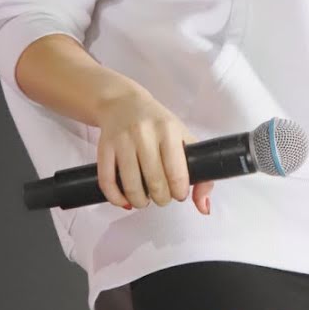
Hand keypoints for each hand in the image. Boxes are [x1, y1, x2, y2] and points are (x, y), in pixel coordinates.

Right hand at [93, 86, 215, 215]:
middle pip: (154, 182)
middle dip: (161, 198)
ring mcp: (122, 140)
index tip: (179, 193)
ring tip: (145, 199)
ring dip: (140, 201)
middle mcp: (144, 134)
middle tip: (162, 196)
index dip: (179, 192)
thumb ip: (199, 171)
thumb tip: (204, 207)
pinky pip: (107, 182)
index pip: (176, 173)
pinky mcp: (104, 148)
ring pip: (131, 186)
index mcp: (168, 130)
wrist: (122, 103)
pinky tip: (125, 200)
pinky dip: (116, 198)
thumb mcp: (182, 137)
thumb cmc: (157, 123)